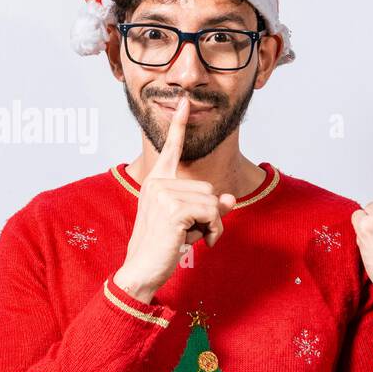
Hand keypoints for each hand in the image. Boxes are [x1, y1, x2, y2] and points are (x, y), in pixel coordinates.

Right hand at [113, 96, 237, 302]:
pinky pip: (212, 214)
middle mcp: (158, 183)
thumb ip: (208, 207)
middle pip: (209, 188)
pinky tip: (198, 243)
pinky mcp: (173, 208)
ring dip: (211, 225)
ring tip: (192, 238)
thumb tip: (229, 198)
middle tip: (192, 232)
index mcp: (157, 181)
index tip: (184, 102)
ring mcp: (163, 194)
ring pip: (212, 201)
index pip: (171, 149)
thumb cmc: (164, 247)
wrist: (143, 269)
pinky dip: (213, 231)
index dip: (179, 125)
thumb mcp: (190, 223)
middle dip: (209, 215)